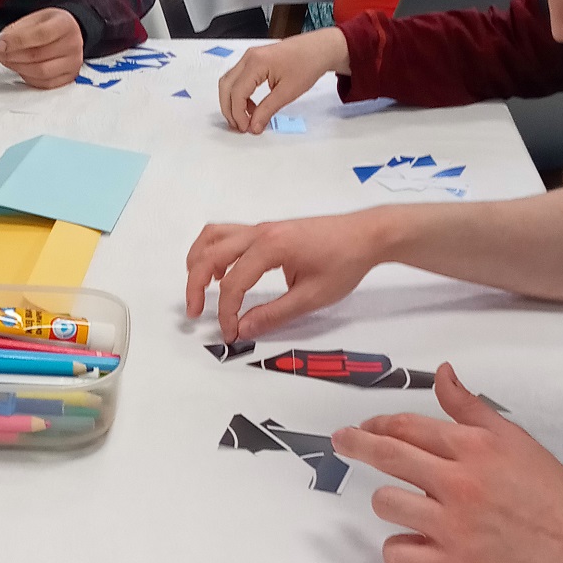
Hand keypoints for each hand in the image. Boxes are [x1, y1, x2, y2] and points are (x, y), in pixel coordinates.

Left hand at [0, 9, 84, 88]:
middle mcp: (73, 44)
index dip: (17, 40)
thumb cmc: (51, 25)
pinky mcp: (68, 78)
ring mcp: (72, 64)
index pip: (41, 34)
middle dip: (10, 55)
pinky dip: (27, 77)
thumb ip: (18, 30)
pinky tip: (19, 68)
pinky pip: (44, 83)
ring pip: (40, 72)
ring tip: (4, 60)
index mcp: (65, 24)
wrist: (71, 33)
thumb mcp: (36, 18)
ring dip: (16, 67)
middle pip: (38, 55)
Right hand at [185, 210, 387, 339]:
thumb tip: (243, 329)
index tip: (231, 334)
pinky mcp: (268, 230)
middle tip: (195, 313)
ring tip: (199, 288)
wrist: (367, 235)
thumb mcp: (311, 297)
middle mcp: (260, 233)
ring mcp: (262, 228)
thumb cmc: (344, 263)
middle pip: (210, 254)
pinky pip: (228, 235)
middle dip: (195, 285)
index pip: (233, 284)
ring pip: (214, 237)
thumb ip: (274, 314)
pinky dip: (216, 252)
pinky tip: (224, 274)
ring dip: (199, 261)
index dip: (226, 312)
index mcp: (270, 248)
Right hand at [219, 29, 348, 133]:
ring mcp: (249, 57)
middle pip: (226, 87)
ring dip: (233, 102)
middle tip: (240, 126)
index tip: (246, 128)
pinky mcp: (254, 60)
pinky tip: (252, 106)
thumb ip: (267, 110)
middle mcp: (248, 58)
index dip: (238, 114)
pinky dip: (240, 94)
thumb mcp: (288, 92)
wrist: (319, 49)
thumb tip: (254, 126)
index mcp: (255, 63)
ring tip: (245, 118)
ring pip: (229, 82)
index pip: (236, 92)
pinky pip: (238, 79)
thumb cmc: (307, 64)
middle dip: (229, 109)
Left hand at [334, 364, 562, 562]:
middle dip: (355, 443)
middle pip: (387, 455)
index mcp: (474, 447)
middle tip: (343, 441)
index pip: (408, 426)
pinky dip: (400, 550)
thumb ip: (470, 407)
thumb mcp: (515, 439)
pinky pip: (399, 556)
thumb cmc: (551, 492)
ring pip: (386, 503)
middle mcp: (459, 482)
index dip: (378, 424)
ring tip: (407, 505)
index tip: (366, 427)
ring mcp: (453, 526)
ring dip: (390, 501)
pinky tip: (413, 543)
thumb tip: (442, 373)